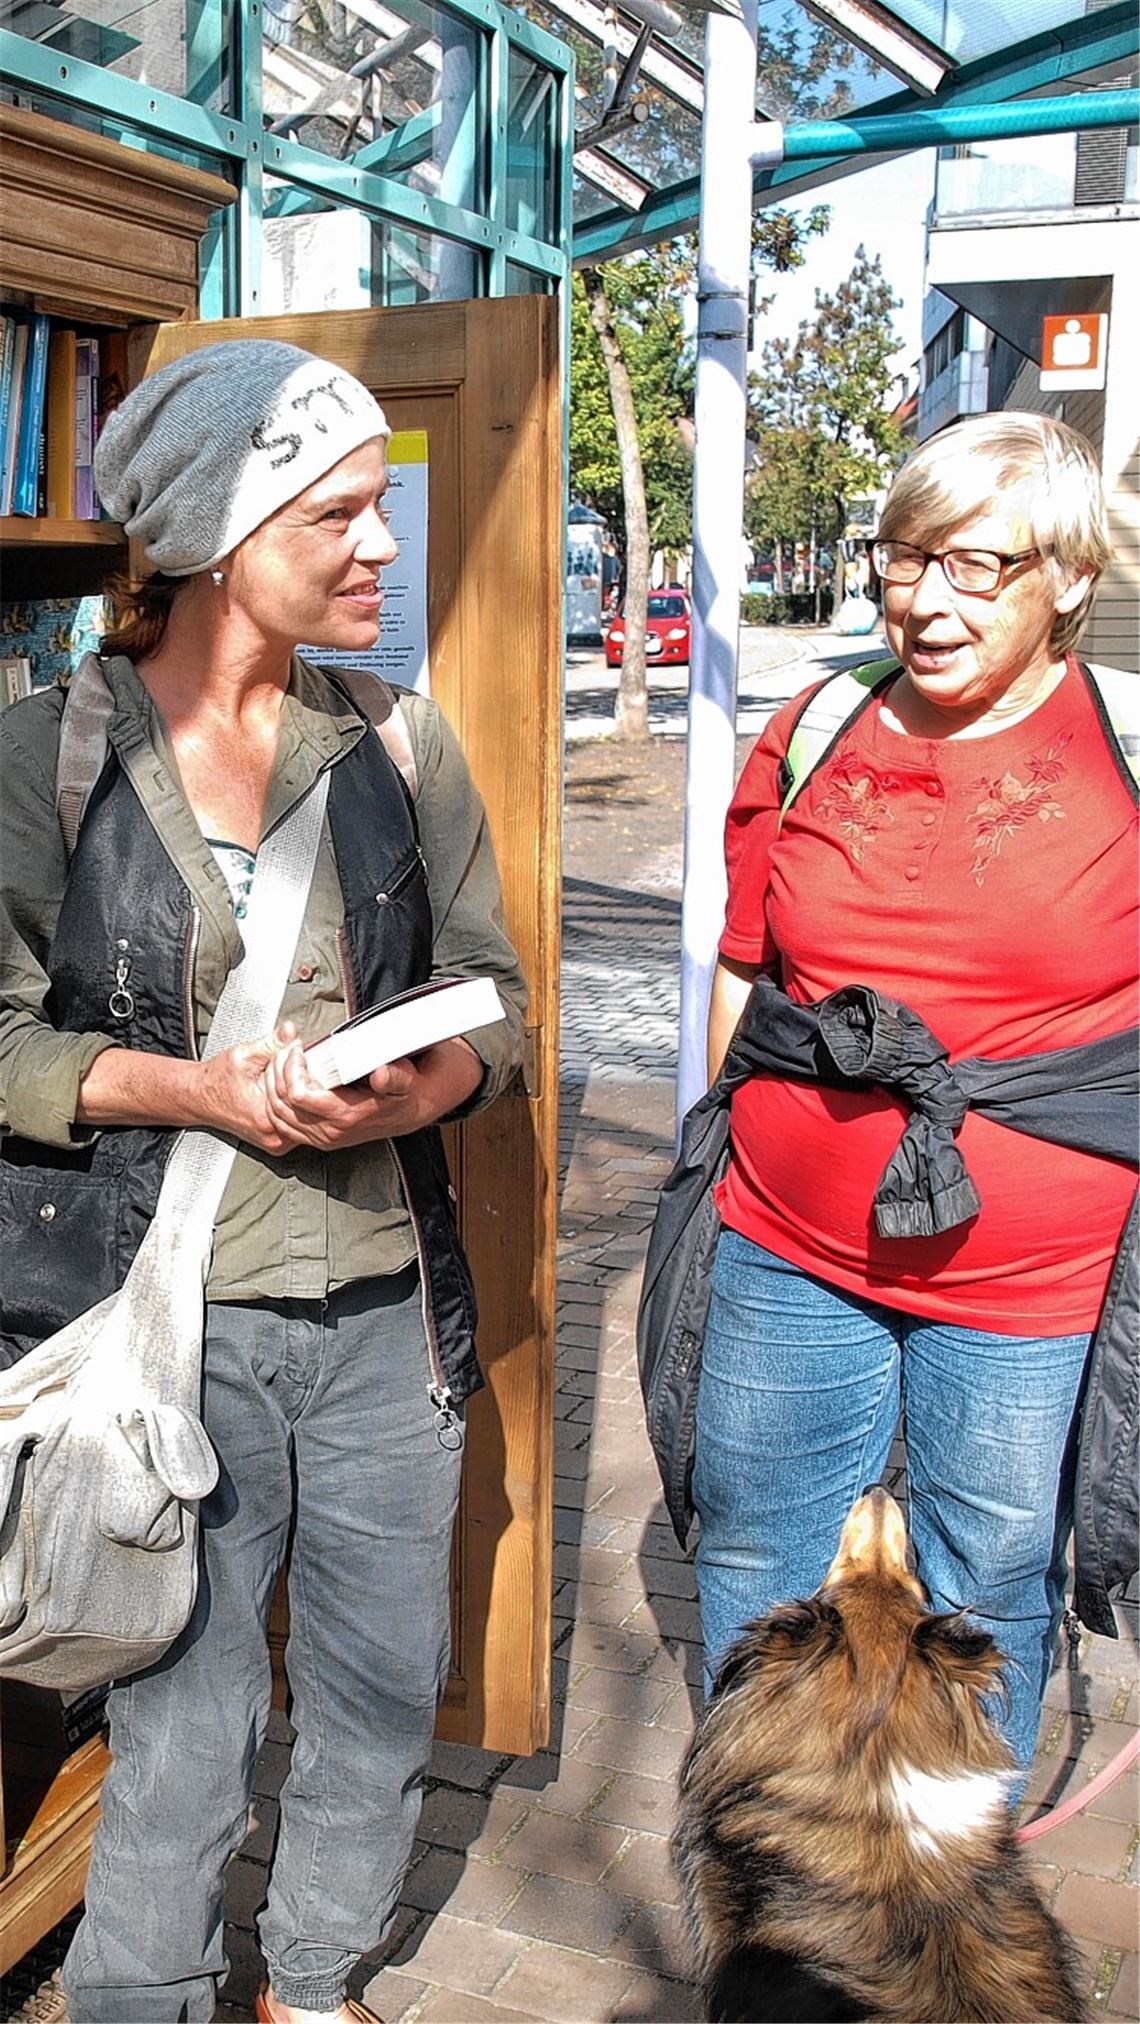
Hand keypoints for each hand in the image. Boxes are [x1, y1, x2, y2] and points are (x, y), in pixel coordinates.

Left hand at [256, 1023, 481, 1151]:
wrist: (408, 1113)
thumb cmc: (401, 1092)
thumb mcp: (404, 1080)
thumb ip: (394, 1077)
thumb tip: (381, 1075)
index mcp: (345, 1117)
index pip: (298, 1095)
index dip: (291, 1067)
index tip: (297, 1047)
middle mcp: (329, 1132)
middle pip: (281, 1104)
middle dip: (277, 1072)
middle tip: (286, 1050)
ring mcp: (320, 1137)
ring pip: (276, 1114)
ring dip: (273, 1085)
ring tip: (282, 1061)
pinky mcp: (316, 1138)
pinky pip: (281, 1124)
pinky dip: (275, 1102)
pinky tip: (281, 1081)